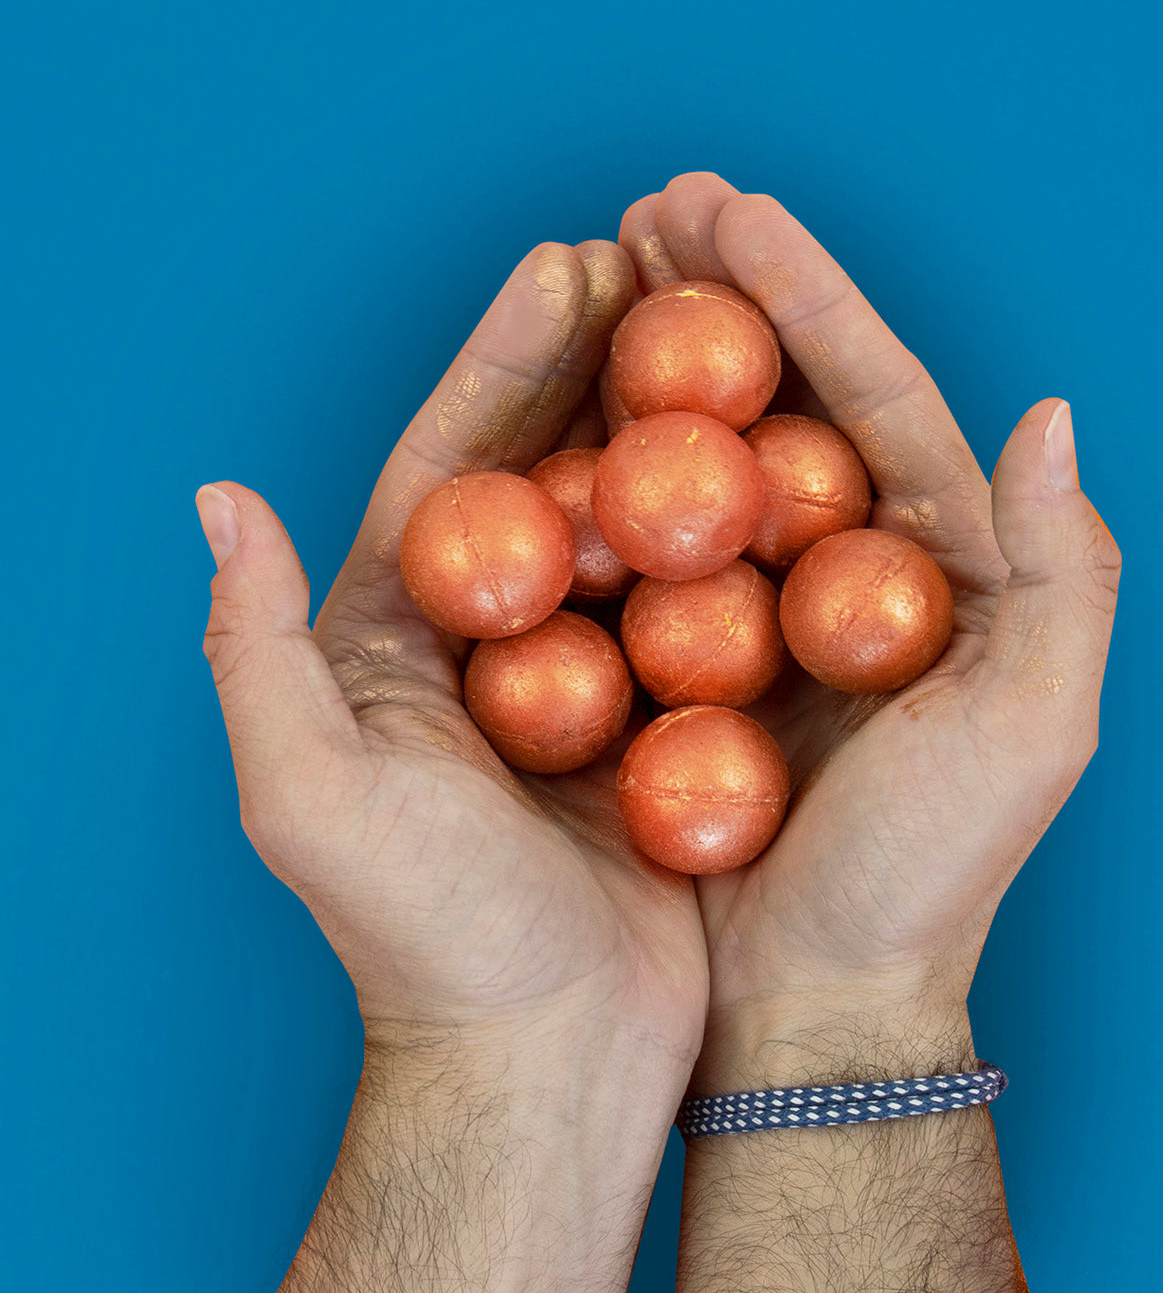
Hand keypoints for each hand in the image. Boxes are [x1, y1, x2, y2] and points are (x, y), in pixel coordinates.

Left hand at [196, 240, 707, 1288]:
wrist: (545, 1060)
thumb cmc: (424, 940)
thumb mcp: (311, 797)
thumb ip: (256, 648)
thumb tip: (220, 496)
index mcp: (398, 639)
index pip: (449, 468)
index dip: (500, 362)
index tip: (564, 264)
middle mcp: (496, 642)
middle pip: (548, 473)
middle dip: (596, 362)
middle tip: (655, 257)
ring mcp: (592, 673)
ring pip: (637, 520)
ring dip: (675, 423)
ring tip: (726, 321)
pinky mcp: (670, 715)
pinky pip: (708, 598)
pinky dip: (741, 527)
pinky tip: (787, 456)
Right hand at [619, 173, 1121, 1088]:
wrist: (813, 994)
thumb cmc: (924, 877)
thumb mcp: (1028, 734)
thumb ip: (1061, 575)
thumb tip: (1048, 413)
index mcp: (945, 563)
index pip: (877, 398)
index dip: (811, 298)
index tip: (734, 210)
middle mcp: (852, 567)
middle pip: (786, 403)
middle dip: (726, 296)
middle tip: (654, 204)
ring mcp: (762, 605)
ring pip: (707, 457)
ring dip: (658, 359)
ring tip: (605, 262)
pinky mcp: (686, 652)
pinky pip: (644, 546)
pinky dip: (607, 471)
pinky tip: (558, 407)